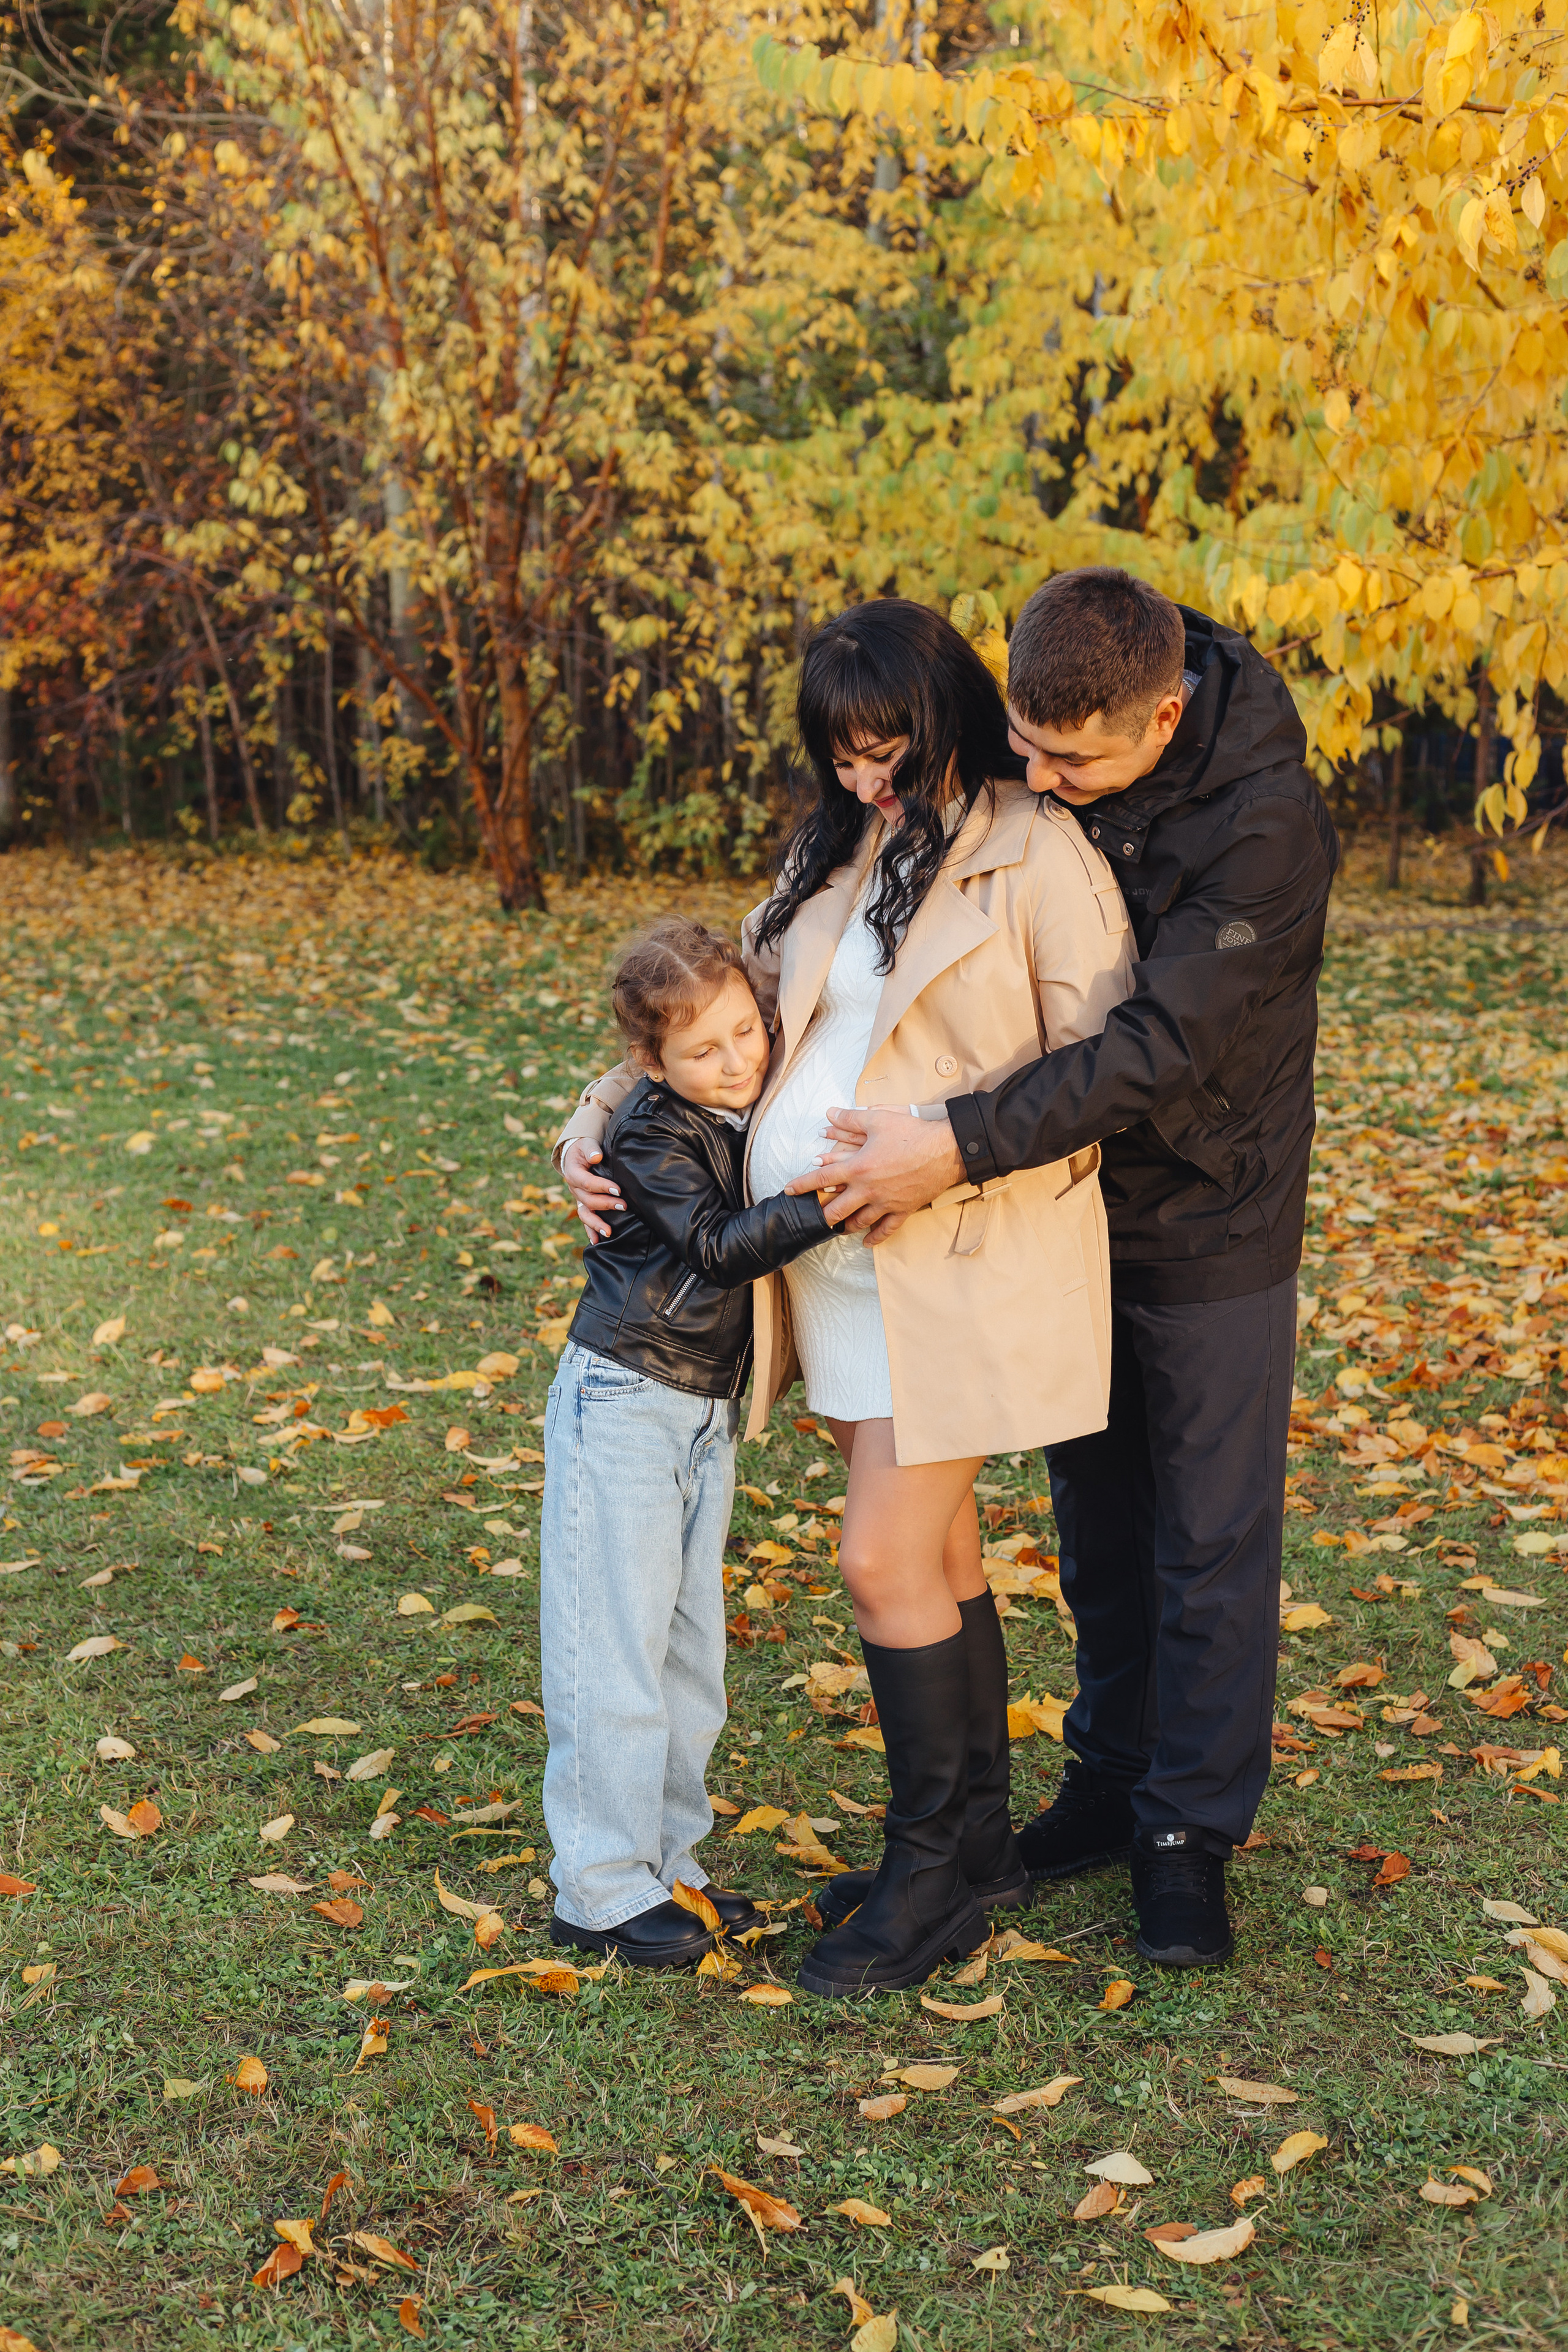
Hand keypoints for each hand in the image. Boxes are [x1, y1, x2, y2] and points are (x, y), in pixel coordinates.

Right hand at [562, 1138, 622, 1242]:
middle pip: (588, 1200)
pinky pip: (585, 1219)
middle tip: (624, 1206)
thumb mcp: (586, 1143)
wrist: (577, 1154)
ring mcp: (578, 1199)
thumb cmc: (585, 1148)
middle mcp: (573, 1188)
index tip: (618, 1189)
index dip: (602, 1187)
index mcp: (573, 1173)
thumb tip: (597, 1157)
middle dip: (606, 1204)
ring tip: (609, 1232)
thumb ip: (591, 1149)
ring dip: (596, 1224)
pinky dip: (590, 1231)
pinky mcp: (583, 1205)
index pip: (587, 1182)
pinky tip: (596, 1242)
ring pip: (584, 1214)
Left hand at [785, 1107, 963, 1239]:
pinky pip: (886, 1229)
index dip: (802, 1185)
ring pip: (859, 1222)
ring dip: (845, 1226)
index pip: (821, 1179)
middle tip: (816, 1215)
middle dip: (823, 1214)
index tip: (789, 1190)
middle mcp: (868, 1190)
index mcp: (858, 1168)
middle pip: (836, 1209)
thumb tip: (829, 1113)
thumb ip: (850, 1119)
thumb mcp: (878, 1120)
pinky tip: (866, 1242)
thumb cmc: (911, 1133)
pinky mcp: (903, 1210)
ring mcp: (885, 1203)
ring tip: (837, 1227)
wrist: (946, 1150)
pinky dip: (874, 1237)